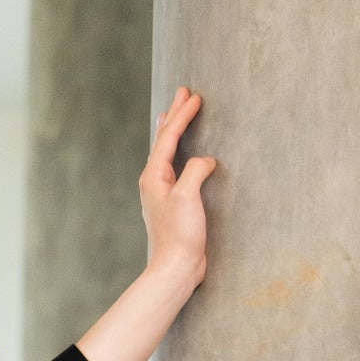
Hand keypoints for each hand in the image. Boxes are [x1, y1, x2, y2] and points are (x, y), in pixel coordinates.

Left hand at [140, 85, 215, 283]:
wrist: (176, 268)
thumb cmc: (179, 235)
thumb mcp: (187, 197)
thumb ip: (195, 171)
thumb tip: (205, 161)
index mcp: (154, 176)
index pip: (169, 137)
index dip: (182, 115)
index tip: (194, 96)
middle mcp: (154, 182)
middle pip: (164, 140)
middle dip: (174, 115)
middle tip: (182, 92)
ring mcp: (162, 192)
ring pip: (167, 152)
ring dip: (172, 131)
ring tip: (172, 114)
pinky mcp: (173, 204)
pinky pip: (174, 167)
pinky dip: (178, 152)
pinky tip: (182, 155)